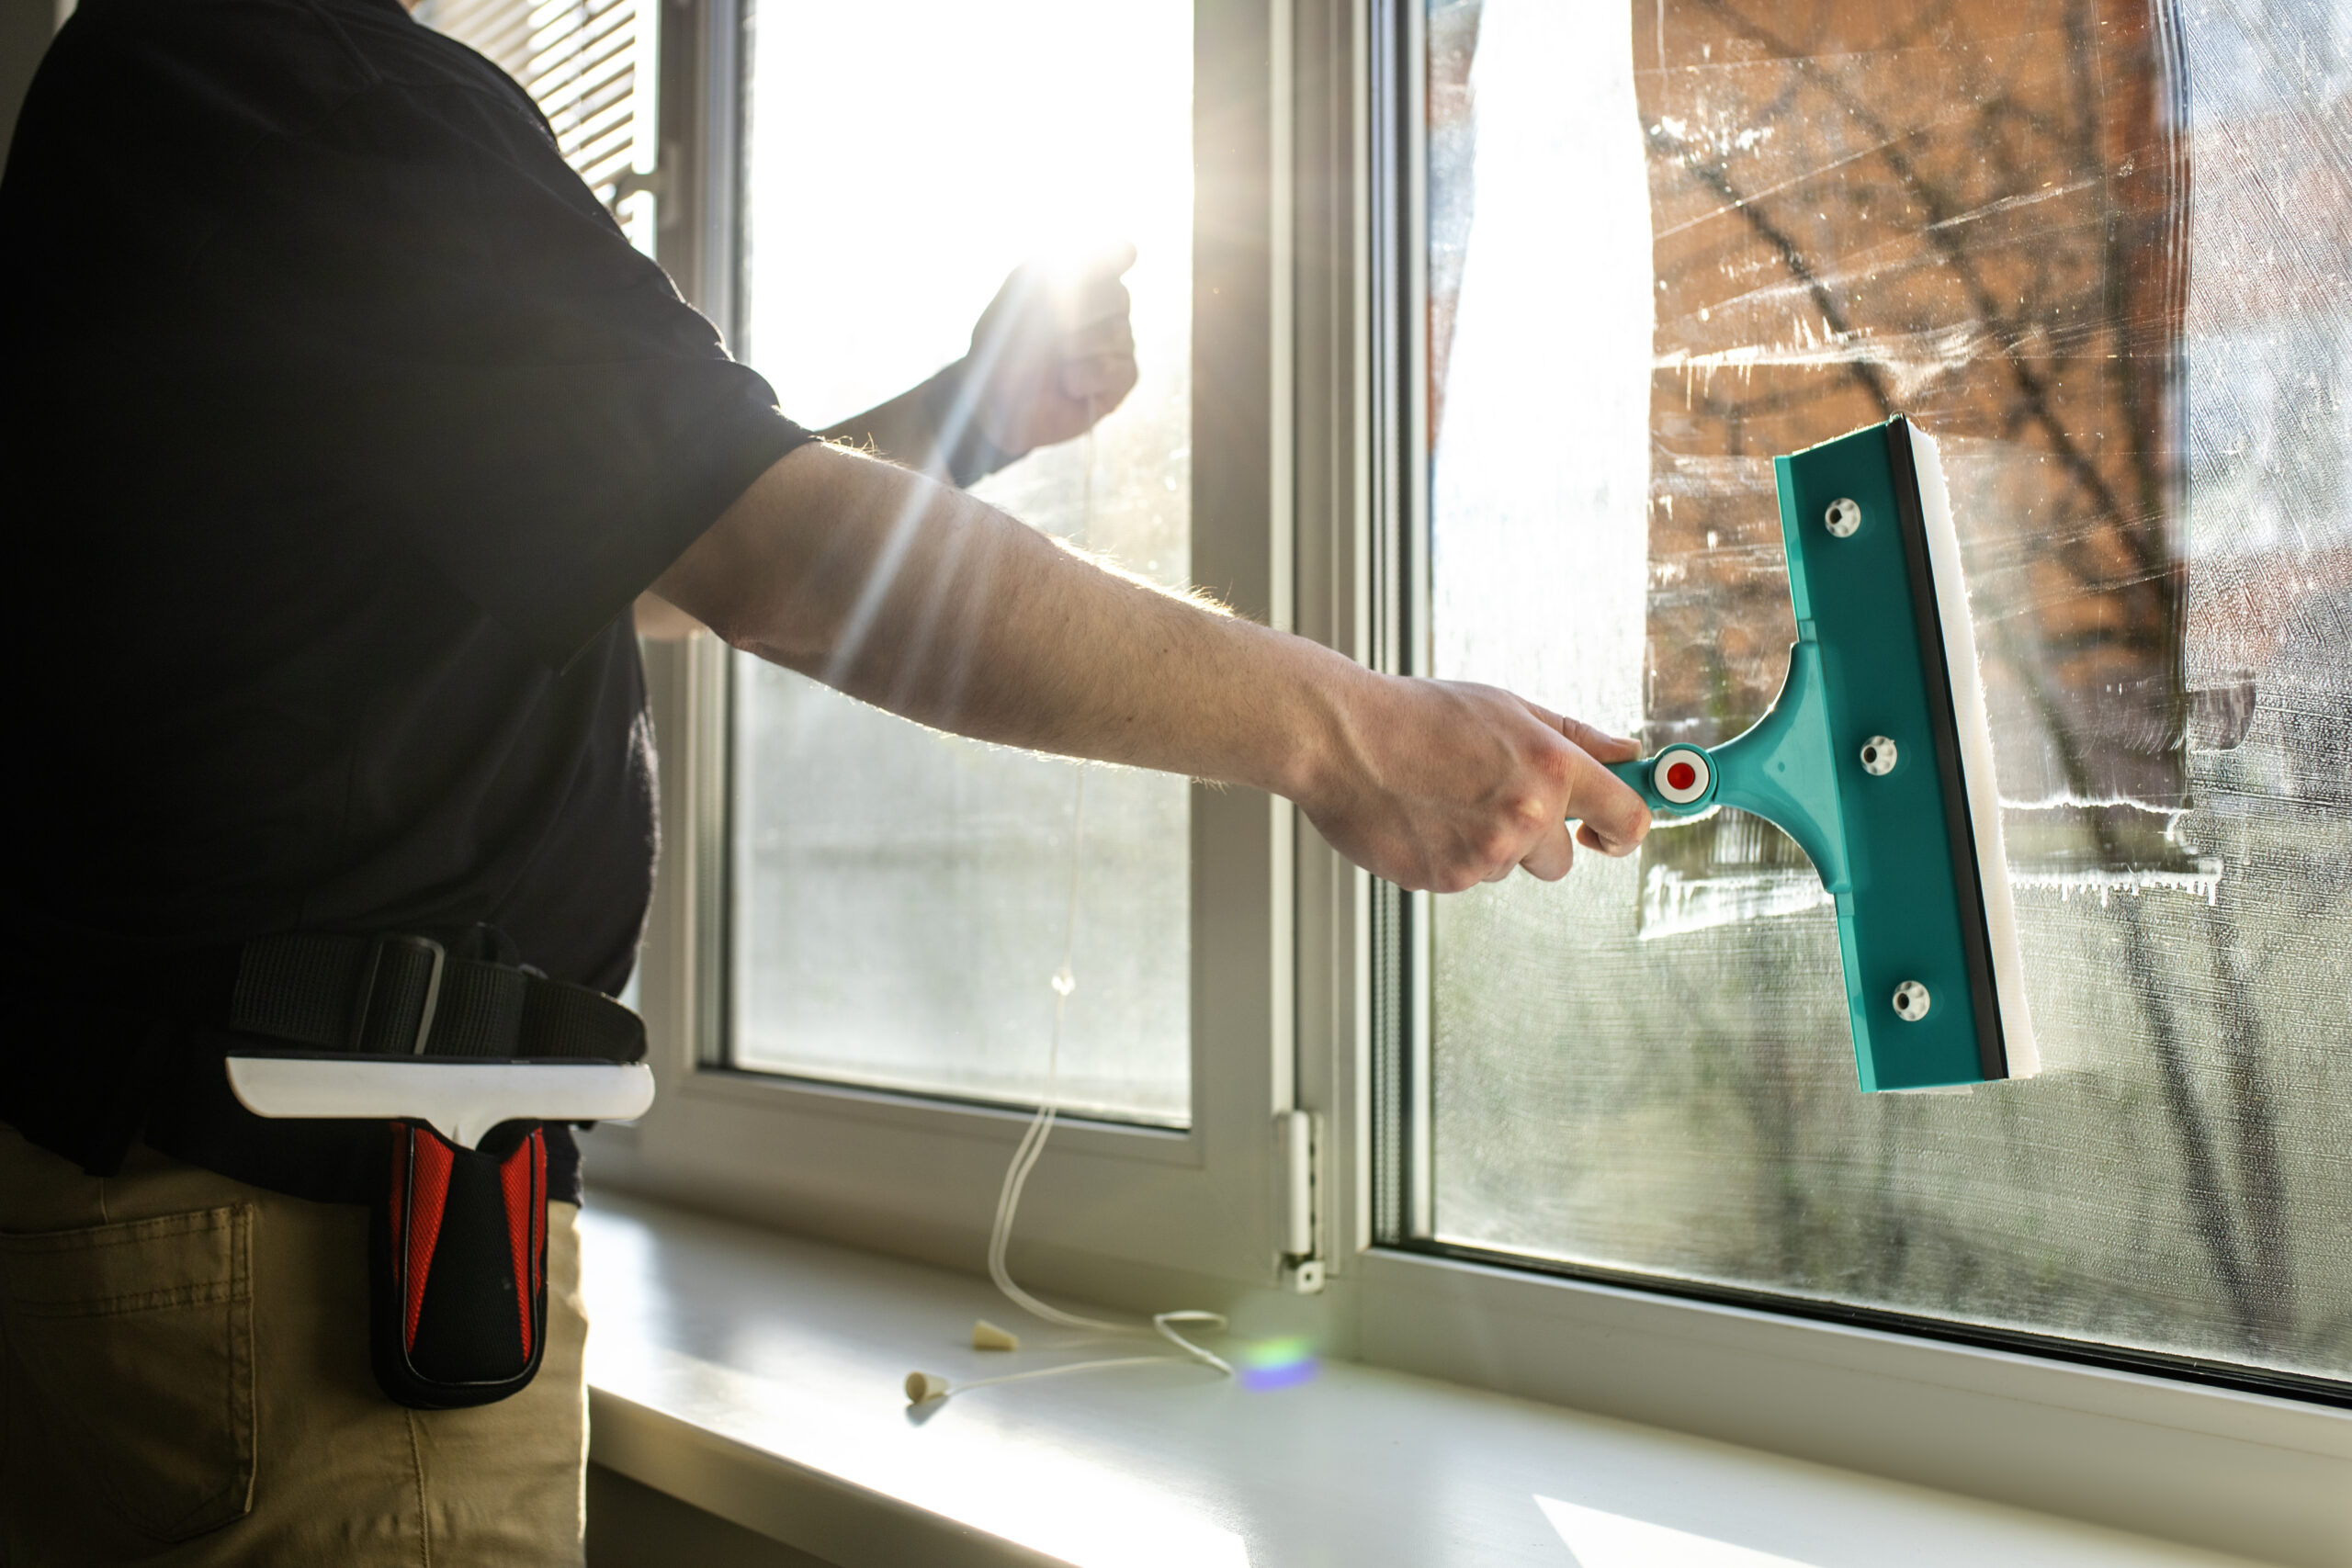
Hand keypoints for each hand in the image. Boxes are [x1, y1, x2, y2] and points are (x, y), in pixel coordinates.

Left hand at [957, 244, 1139, 458]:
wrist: (996, 403)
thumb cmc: (1002, 349)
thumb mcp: (1017, 301)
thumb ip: (1055, 271)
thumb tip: (1119, 254)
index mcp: (1079, 277)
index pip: (1114, 254)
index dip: (1116, 256)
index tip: (1122, 257)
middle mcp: (1106, 306)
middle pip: (1117, 295)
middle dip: (1078, 314)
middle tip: (1050, 334)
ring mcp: (1119, 342)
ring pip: (1117, 334)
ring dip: (1075, 350)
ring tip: (1054, 365)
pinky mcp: (1124, 377)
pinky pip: (1116, 369)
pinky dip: (1086, 377)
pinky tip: (1070, 384)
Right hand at [1296, 675, 1649, 892]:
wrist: (1340, 738)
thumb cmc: (1419, 715)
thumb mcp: (1507, 709)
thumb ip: (1574, 737)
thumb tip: (1629, 753)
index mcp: (1552, 765)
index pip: (1629, 817)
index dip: (1625, 831)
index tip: (1610, 832)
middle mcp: (1528, 814)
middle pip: (1562, 860)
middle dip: (1535, 840)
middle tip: (1487, 799)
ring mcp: (1487, 852)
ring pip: (1506, 867)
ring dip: (1484, 845)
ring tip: (1440, 798)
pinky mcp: (1447, 879)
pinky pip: (1464, 878)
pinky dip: (1446, 856)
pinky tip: (1418, 817)